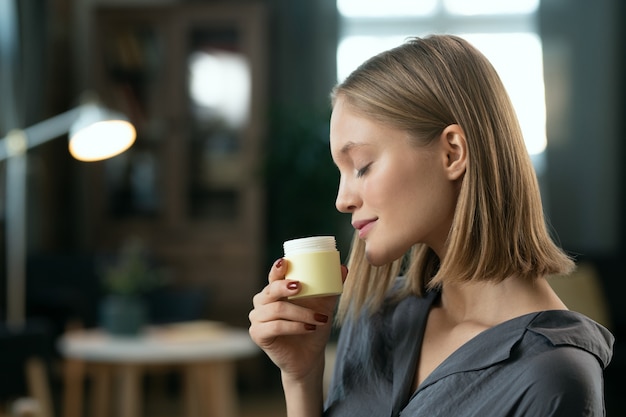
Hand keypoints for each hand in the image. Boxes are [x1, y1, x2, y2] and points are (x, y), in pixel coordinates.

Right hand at [249, 258, 347, 381]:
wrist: (309, 357)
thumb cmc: (313, 328)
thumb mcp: (324, 306)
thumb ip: (331, 288)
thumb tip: (343, 268)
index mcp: (274, 292)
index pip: (273, 276)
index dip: (277, 269)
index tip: (285, 262)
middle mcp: (262, 302)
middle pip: (270, 290)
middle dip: (284, 286)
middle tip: (300, 286)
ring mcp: (258, 319)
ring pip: (277, 309)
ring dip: (301, 313)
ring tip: (320, 318)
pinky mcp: (258, 334)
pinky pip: (275, 326)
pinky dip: (295, 326)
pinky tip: (309, 328)